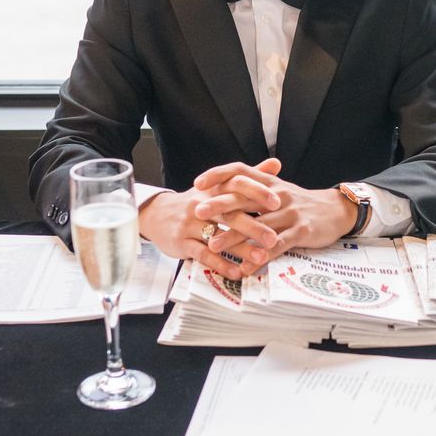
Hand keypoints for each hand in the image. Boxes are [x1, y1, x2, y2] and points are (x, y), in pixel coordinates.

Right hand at [138, 159, 285, 278]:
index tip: (278, 202)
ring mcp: (190, 223)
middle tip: (274, 238)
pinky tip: (237, 272)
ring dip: (241, 249)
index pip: (237, 185)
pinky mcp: (181, 242)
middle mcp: (201, 204)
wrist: (157, 215)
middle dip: (254, 227)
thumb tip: (277, 163)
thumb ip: (249, 177)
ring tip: (261, 258)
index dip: (257, 193)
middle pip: (230, 214)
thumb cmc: (196, 202)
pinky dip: (221, 264)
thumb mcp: (218, 188)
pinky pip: (203, 254)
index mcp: (214, 189)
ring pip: (218, 236)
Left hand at [191, 161, 358, 254]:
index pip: (240, 170)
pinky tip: (246, 266)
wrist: (336, 210)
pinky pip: (277, 246)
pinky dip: (260, 256)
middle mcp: (278, 195)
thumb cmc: (300, 203)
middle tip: (197, 211)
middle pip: (245, 197)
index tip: (197, 183)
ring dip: (234, 236)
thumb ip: (253, 191)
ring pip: (258, 225)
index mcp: (269, 182)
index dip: (218, 174)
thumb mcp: (277, 191)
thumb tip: (221, 191)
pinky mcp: (301, 231)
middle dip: (219, 205)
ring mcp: (290, 213)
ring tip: (214, 246)